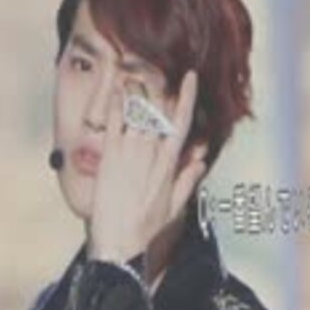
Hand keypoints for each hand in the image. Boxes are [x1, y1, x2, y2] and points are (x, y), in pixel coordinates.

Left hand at [88, 71, 206, 265]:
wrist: (119, 242)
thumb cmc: (145, 228)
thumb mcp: (174, 206)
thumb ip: (187, 179)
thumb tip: (200, 160)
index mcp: (170, 165)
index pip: (182, 122)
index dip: (186, 97)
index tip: (189, 77)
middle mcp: (152, 154)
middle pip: (160, 110)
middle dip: (159, 86)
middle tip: (156, 67)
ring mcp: (130, 153)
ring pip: (138, 110)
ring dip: (138, 88)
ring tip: (134, 69)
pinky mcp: (110, 156)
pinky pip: (114, 121)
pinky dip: (116, 101)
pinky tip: (116, 87)